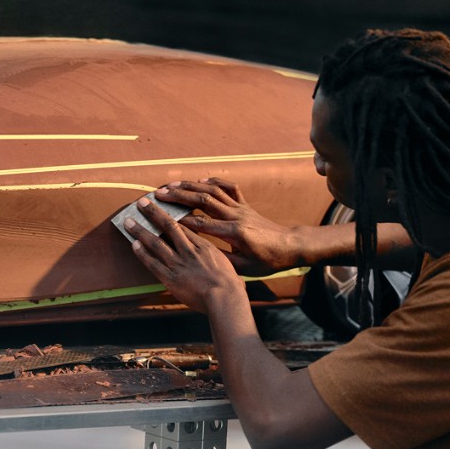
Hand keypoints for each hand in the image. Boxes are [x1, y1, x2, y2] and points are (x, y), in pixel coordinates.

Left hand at [126, 198, 244, 314]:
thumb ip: (212, 255)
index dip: (171, 214)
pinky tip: (134, 244)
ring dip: (141, 230)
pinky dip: (143, 253)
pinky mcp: (171, 278)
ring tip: (129, 221)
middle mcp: (188, 251)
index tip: (162, 205)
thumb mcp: (224, 262)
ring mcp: (178, 264)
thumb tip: (208, 252)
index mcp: (203, 245)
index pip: (184, 225)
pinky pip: (153, 263)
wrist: (225, 297)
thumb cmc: (229, 284)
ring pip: (156, 242)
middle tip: (142, 202)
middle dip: (153, 213)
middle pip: (168, 226)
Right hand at [152, 178, 298, 275]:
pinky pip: (229, 188)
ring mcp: (241, 208)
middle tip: (159, 193)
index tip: (162, 216)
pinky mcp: (246, 205)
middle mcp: (236, 216)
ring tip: (172, 184)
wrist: (290, 246)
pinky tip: (200, 181)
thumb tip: (199, 254)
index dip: (181, 219)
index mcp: (234, 233)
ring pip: (213, 191)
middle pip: (203, 200)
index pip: (202, 223)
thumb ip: (222, 259)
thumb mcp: (244, 267)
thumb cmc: (268, 261)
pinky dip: (214, 182)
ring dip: (191, 186)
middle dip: (179, 196)